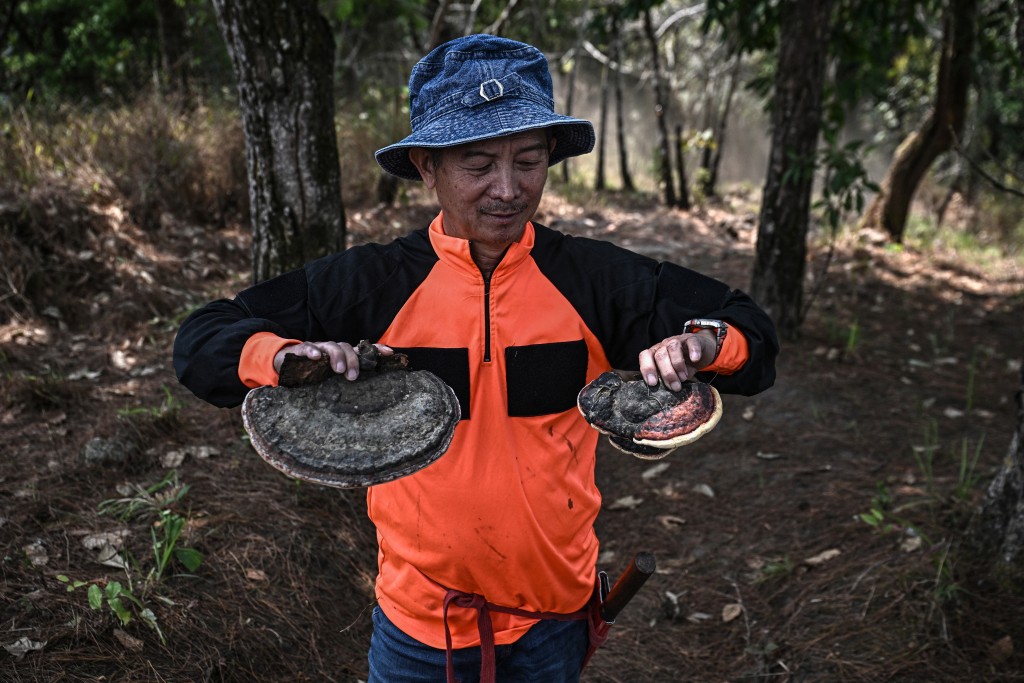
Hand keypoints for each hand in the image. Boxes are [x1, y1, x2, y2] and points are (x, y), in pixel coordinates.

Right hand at [273, 341, 392, 380]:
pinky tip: (315, 357)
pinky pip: (308, 348)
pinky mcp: (301, 350)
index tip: (390, 353)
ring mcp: (318, 348)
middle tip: (352, 377)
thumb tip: (370, 397)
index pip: (362, 350)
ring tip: (339, 369)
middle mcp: (333, 349)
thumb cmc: (314, 372)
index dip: (376, 350)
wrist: (286, 362)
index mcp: (343, 355)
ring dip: (337, 356)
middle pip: (347, 348)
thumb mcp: (331, 378)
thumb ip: (346, 380)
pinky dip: (312, 351)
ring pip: (331, 346)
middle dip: (353, 361)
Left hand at [638, 331, 716, 391]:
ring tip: (684, 377)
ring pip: (673, 347)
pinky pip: (691, 342)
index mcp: (656, 353)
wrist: (702, 351)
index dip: (647, 368)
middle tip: (675, 387)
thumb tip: (662, 393)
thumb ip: (666, 379)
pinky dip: (693, 351)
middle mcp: (664, 345)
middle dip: (667, 373)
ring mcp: (678, 340)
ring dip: (678, 364)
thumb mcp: (674, 373)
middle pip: (660, 355)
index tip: (653, 383)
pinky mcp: (693, 339)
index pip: (645, 356)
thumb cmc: (684, 365)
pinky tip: (695, 360)